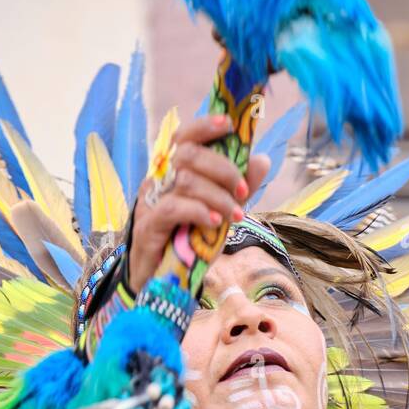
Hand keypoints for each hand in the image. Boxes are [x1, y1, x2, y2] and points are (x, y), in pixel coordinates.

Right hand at [126, 114, 270, 295]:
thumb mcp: (219, 213)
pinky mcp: (147, 226)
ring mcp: (150, 203)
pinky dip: (199, 212)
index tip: (228, 125)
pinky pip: (174, 208)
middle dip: (222, 169)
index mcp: (172, 174)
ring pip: (185, 182)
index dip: (204, 127)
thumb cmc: (188, 246)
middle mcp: (158, 182)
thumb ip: (237, 189)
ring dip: (217, 196)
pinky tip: (215, 224)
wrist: (161, 284)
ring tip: (235, 216)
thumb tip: (261, 160)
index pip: (183, 138)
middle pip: (187, 155)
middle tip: (242, 191)